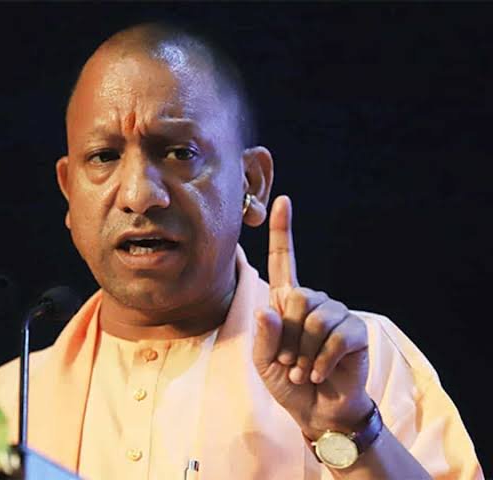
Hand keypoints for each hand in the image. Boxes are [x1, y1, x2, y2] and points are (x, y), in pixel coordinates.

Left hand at [252, 195, 372, 440]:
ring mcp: (336, 314)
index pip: (284, 261)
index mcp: (286, 302)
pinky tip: (317, 374)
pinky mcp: (355, 331)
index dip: (283, 231)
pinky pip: (334, 337)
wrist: (316, 410)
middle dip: (287, 337)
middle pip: (295, 298)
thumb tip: (268, 306)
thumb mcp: (263, 361)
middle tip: (288, 362)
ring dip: (302, 353)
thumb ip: (263, 336)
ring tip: (301, 371)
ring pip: (314, 319)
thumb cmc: (286, 381)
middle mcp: (313, 302)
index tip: (283, 200)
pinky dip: (320, 361)